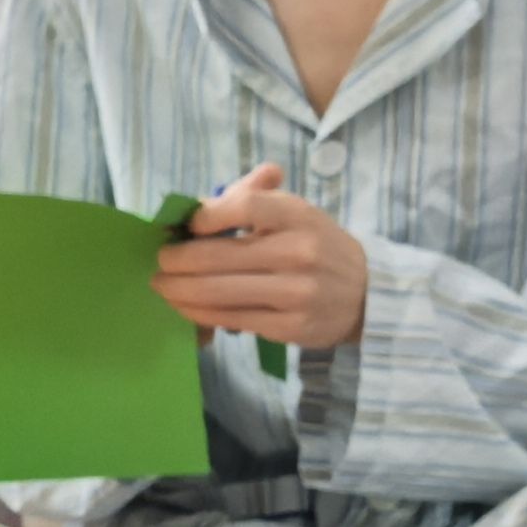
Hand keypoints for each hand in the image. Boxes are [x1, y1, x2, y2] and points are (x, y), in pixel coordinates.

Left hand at [152, 166, 369, 352]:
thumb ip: (251, 199)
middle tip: (160, 261)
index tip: (188, 224)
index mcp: (298, 215)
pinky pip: (232, 319)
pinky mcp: (289, 326)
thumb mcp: (296, 213)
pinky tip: (185, 307)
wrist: (367, 294)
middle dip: (177, 260)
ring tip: (162, 286)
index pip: (244, 205)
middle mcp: (298, 252)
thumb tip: (195, 204)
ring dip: (179, 290)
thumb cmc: (317, 246)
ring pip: (218, 292)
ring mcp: (294, 293)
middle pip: (218, 255)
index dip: (206, 215)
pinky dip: (200, 313)